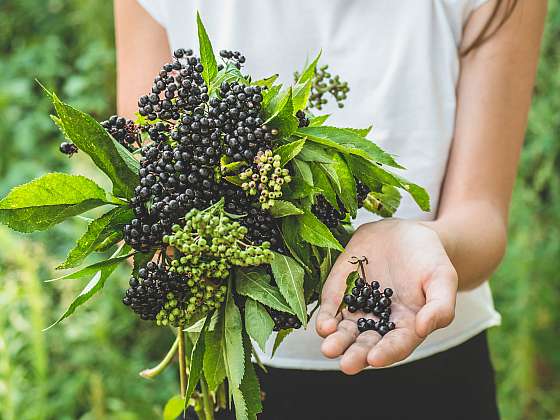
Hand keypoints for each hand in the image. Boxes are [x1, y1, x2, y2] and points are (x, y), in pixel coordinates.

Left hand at [316, 219, 457, 373]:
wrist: (405, 233)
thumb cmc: (429, 259)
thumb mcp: (442, 278)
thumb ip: (440, 306)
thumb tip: (423, 328)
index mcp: (406, 326)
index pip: (396, 346)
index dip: (386, 353)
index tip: (375, 358)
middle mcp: (379, 323)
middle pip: (365, 345)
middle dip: (355, 355)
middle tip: (347, 364)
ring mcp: (357, 308)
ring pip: (344, 332)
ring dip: (336, 342)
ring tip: (329, 347)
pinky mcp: (340, 292)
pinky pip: (331, 309)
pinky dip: (326, 318)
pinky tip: (324, 325)